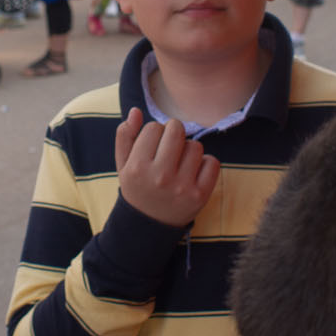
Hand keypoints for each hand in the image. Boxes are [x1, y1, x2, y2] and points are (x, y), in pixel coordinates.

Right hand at [112, 107, 219, 228]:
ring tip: (180, 164)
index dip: (154, 133)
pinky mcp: (200, 195)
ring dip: (189, 150)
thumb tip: (136, 111)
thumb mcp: (123, 165)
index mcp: (137, 167)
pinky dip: (205, 164)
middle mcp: (159, 177)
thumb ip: (125, 136)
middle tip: (170, 148)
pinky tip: (193, 173)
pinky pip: (212, 162)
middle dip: (174, 133)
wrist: (149, 225)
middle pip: (177, 130)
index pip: (154, 127)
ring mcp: (182, 187)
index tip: (153, 147)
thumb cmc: (137, 188)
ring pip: (196, 146)